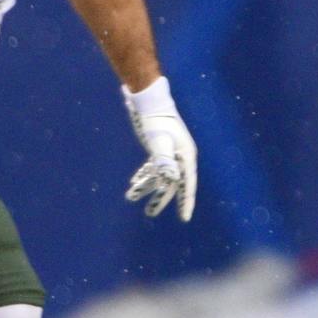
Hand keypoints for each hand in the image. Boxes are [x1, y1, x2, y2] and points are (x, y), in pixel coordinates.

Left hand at [124, 76, 196, 220]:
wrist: (148, 99)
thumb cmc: (155, 121)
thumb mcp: (159, 142)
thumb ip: (165, 162)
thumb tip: (171, 180)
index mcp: (185, 157)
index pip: (187, 185)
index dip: (185, 203)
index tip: (184, 218)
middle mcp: (180, 156)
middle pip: (171, 183)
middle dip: (159, 198)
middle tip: (149, 212)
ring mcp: (170, 151)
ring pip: (159, 175)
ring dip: (146, 186)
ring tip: (131, 196)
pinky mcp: (159, 146)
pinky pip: (154, 166)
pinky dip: (145, 175)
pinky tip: (135, 181)